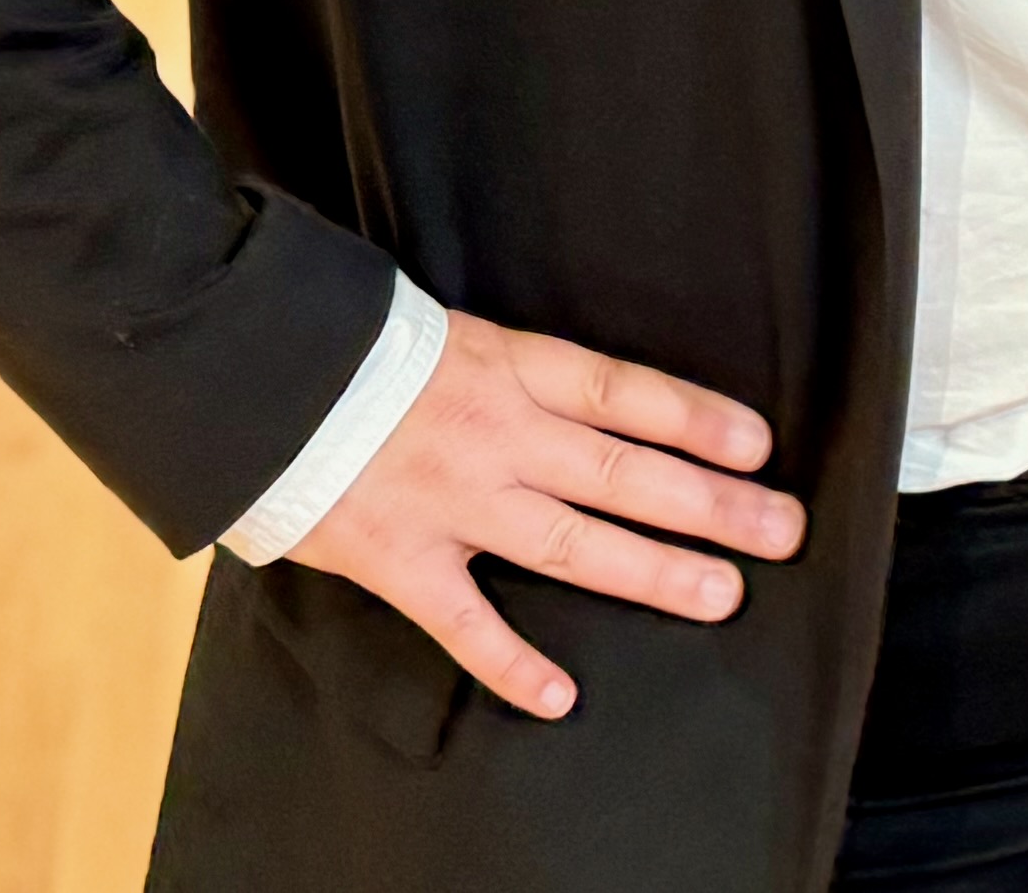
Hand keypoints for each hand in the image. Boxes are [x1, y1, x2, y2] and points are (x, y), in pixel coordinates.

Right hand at [286, 308, 803, 721]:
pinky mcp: (397, 558)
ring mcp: (450, 501)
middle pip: (623, 472)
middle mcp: (495, 435)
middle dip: (708, 503)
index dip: (695, 418)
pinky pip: (463, 621)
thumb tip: (589, 398)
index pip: (624, 393)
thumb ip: (517, 369)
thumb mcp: (450, 330)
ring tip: (721, 595)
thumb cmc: (351, 345)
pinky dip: (510, 663)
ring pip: (570, 543)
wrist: (248, 370)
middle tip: (779, 528)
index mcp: (509, 367)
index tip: (759, 445)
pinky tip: (561, 696)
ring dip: (651, 571)